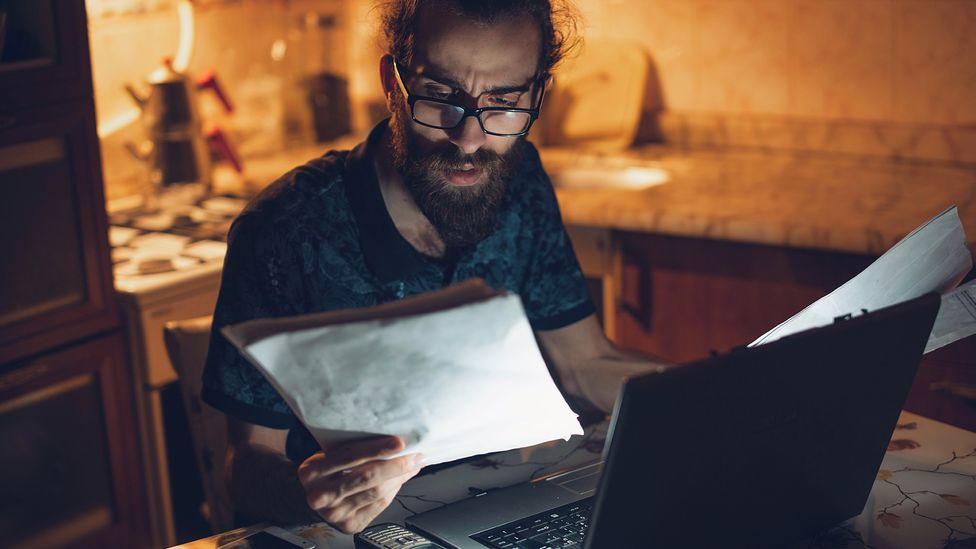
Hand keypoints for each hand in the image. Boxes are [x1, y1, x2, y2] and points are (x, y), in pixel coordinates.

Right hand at [297, 436, 423, 533]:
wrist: (312, 498)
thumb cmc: (326, 471)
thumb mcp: (329, 455)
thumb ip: (353, 448)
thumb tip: (391, 440)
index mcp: (312, 472)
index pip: (350, 456)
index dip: (377, 449)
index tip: (399, 442)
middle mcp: (320, 495)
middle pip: (367, 477)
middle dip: (396, 465)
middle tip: (415, 455)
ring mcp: (335, 514)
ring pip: (376, 493)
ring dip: (399, 478)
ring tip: (413, 465)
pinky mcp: (349, 525)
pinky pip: (379, 506)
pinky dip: (394, 491)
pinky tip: (400, 479)